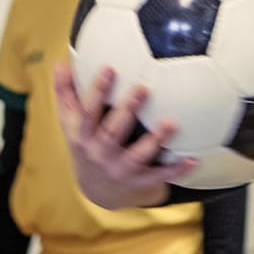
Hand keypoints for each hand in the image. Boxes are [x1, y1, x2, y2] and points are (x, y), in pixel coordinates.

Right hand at [51, 62, 195, 208]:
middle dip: (127, 110)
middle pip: (113, 131)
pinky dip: (176, 169)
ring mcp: (120, 169)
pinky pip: (159, 176)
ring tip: (171, 122)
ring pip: (138, 154)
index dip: (97, 91)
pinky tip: (193, 159)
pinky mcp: (139, 181)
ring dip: (155, 140)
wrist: (96, 190)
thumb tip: (59, 63)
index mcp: (83, 136)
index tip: (110, 69)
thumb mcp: (70, 123)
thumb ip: (66, 94)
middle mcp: (100, 153)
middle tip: (143, 88)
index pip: (88, 112)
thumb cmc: (86, 144)